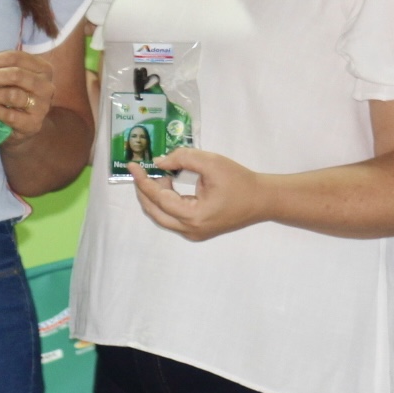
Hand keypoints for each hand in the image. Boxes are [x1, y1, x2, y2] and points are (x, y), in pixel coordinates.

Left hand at [0, 49, 53, 140]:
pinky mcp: (34, 124)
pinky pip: (10, 115)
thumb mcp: (8, 76)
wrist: (23, 126)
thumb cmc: (14, 94)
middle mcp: (46, 85)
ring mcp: (42, 106)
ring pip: (13, 95)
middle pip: (15, 74)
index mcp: (42, 68)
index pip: (14, 57)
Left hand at [129, 148, 270, 241]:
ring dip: (155, 195)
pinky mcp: (197, 231)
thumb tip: (159, 163)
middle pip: (154, 212)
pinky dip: (166, 201)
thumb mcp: (211, 163)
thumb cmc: (239, 181)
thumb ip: (183, 159)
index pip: (159, 199)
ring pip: (161, 216)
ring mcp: (193, 233)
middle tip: (141, 170)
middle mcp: (190, 230)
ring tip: (160, 174)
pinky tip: (169, 185)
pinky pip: (172, 217)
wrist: (261, 199)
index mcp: (193, 216)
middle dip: (144, 190)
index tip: (132, 165)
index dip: (143, 181)